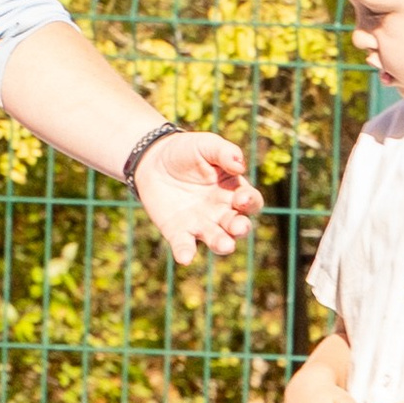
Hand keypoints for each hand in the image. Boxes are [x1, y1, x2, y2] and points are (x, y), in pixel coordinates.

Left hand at [132, 128, 261, 267]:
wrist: (152, 160)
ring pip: (217, 240)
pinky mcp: (179, 233)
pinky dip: (186, 253)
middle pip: (238, 226)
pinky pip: (185, 246)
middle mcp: (222, 212)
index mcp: (234, 191)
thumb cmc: (186, 152)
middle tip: (238, 227)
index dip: (250, 202)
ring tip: (225, 245)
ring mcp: (202, 225)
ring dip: (223, 245)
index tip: (241, 198)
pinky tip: (185, 258)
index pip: (251, 202)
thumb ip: (224, 152)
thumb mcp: (205, 144)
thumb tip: (239, 165)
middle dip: (240, 228)